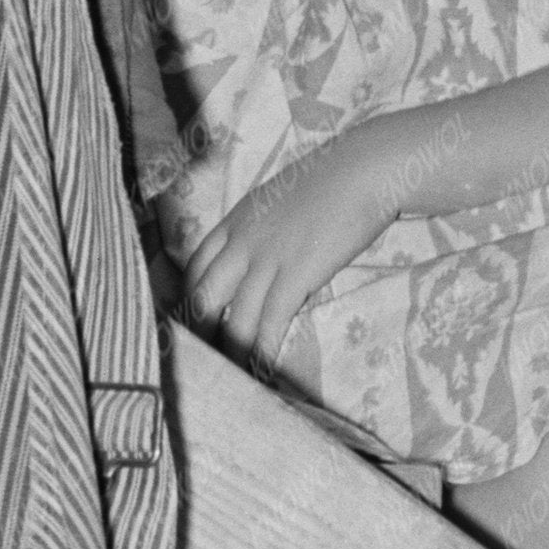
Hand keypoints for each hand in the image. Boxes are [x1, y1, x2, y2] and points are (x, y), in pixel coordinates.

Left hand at [184, 134, 409, 351]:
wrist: (361, 170)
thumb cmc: (331, 181)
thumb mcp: (281, 199)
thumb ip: (265, 227)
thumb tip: (267, 253)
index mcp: (235, 221)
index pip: (196, 265)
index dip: (188, 298)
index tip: (190, 322)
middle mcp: (241, 241)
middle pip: (204, 294)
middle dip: (198, 331)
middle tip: (198, 359)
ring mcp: (266, 258)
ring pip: (235, 314)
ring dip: (229, 349)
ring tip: (228, 378)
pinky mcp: (295, 274)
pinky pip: (270, 319)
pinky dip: (263, 347)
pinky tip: (261, 369)